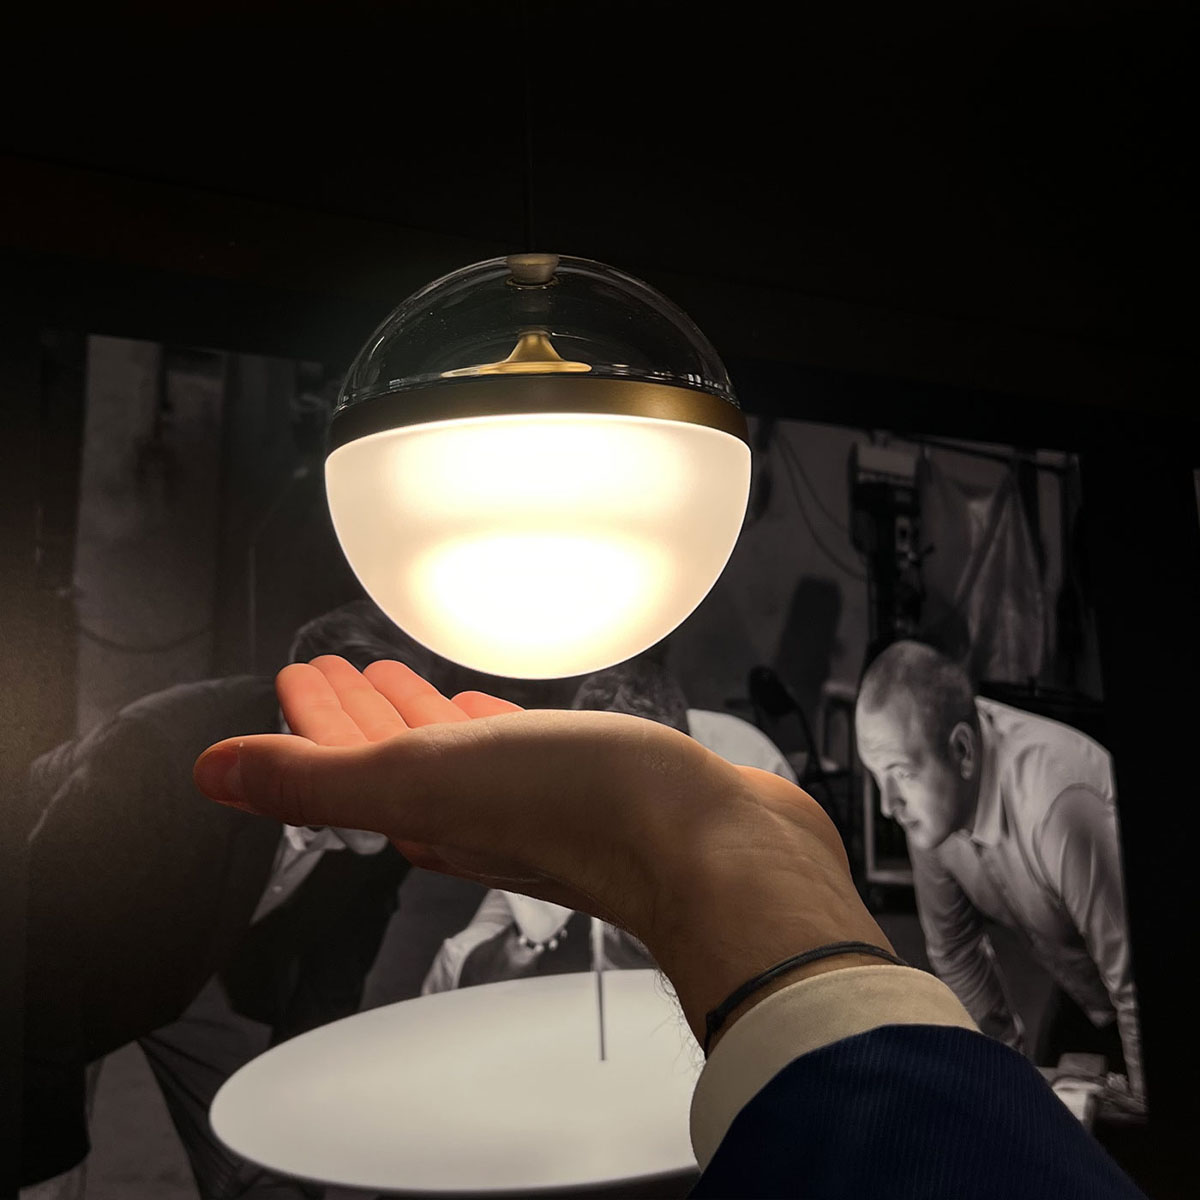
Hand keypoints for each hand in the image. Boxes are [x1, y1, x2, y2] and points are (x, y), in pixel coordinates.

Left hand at [194, 656, 893, 1048]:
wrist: (710, 846)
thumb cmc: (581, 811)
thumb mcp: (428, 779)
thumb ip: (318, 781)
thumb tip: (213, 775)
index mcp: (422, 808)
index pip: (341, 761)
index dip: (308, 721)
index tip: (295, 680)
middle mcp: (468, 810)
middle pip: (390, 753)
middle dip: (356, 713)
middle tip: (335, 672)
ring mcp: (528, 799)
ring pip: (450, 750)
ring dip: (416, 717)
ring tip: (401, 682)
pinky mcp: (585, 783)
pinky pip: (514, 748)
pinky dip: (485, 726)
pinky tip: (490, 710)